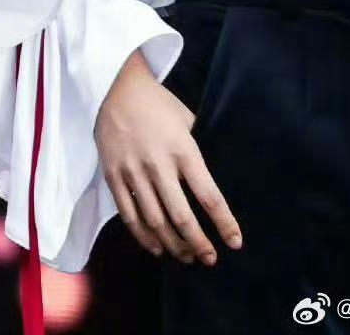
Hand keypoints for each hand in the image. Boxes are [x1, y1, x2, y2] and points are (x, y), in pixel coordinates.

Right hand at [95, 49, 242, 263]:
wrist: (117, 89)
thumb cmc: (159, 104)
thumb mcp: (187, 119)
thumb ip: (197, 147)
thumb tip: (212, 172)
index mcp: (184, 149)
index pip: (209, 195)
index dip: (224, 222)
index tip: (235, 241)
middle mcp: (160, 165)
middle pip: (182, 216)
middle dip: (199, 243)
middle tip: (210, 259)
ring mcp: (135, 173)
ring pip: (156, 222)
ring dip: (173, 245)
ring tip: (187, 258)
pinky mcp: (114, 178)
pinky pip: (130, 217)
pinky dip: (145, 238)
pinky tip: (158, 248)